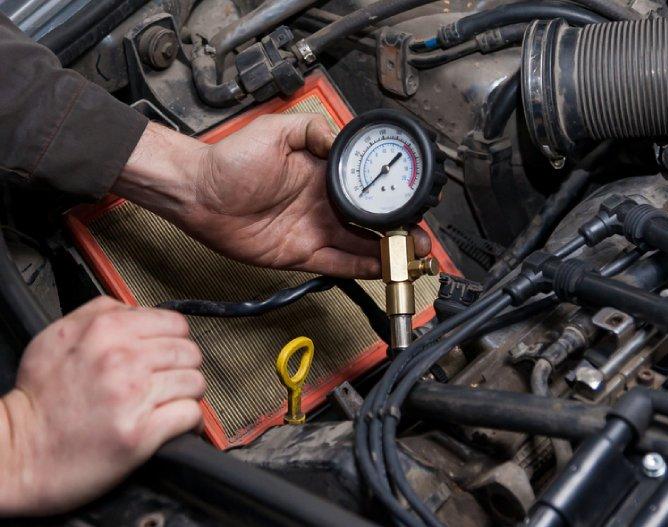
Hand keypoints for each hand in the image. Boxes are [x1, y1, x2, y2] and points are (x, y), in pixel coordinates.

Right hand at [0, 297, 203, 514]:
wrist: (19, 452)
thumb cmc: (39, 399)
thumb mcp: (57, 337)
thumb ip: (101, 313)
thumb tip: (139, 311)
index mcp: (105, 330)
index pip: (175, 323)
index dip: (175, 339)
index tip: (168, 353)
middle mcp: (122, 359)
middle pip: (189, 353)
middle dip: (183, 367)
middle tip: (168, 379)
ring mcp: (133, 396)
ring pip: (195, 383)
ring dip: (186, 394)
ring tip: (168, 401)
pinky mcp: (141, 433)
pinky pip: (190, 415)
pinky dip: (189, 421)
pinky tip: (174, 423)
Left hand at [114, 116, 429, 278]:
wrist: (197, 192)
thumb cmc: (228, 160)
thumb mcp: (276, 130)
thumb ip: (313, 131)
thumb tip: (343, 137)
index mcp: (322, 174)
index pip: (365, 188)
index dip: (389, 197)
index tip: (409, 202)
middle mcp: (322, 203)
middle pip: (370, 222)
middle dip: (398, 230)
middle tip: (421, 238)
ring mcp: (313, 230)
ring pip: (360, 245)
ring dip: (387, 251)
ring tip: (413, 256)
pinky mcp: (300, 254)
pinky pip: (337, 263)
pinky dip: (360, 267)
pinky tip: (380, 267)